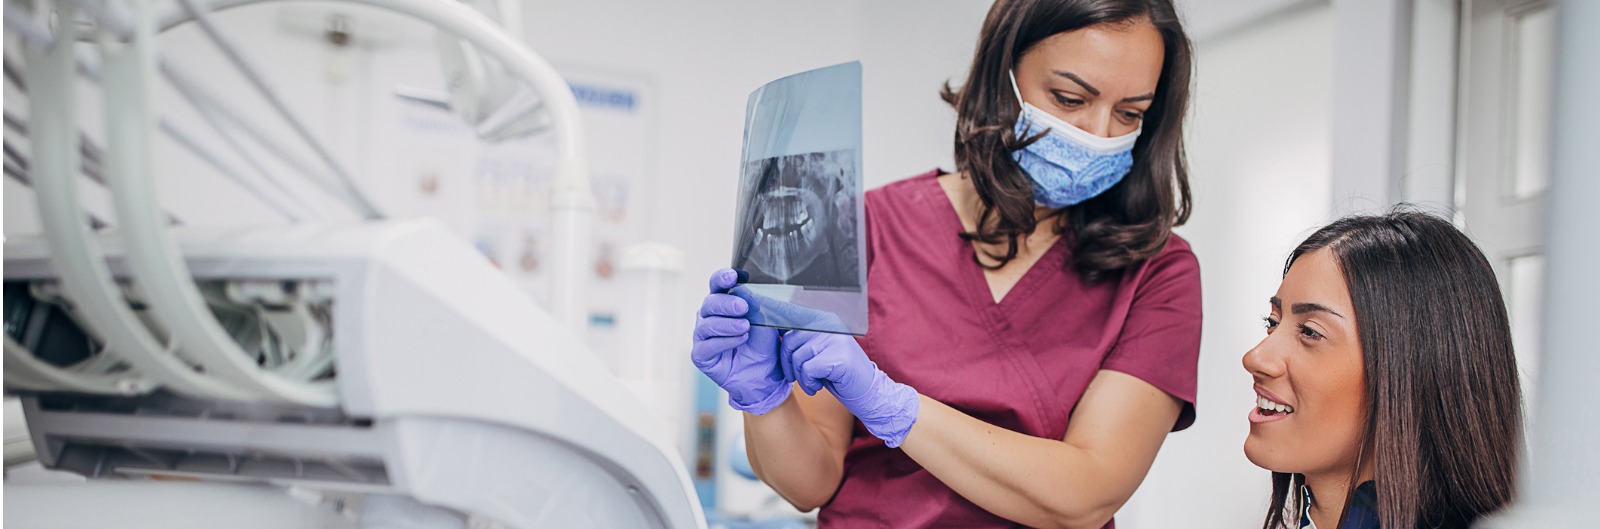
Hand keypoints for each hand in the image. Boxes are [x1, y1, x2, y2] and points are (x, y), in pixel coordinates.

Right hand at [691, 268, 790, 413]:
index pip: (717, 285)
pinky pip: (707, 345)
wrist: (766, 374)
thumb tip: (748, 292)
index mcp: (723, 302)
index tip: (732, 276)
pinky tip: (740, 340)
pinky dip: (725, 341)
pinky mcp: (701, 355)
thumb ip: (756, 304)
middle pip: (710, 303)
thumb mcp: (765, 320)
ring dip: (727, 324)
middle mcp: (710, 317)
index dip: (722, 278)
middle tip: (743, 307)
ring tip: (745, 328)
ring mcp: (703, 336)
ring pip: (707, 324)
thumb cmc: (763, 344)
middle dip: (727, 303)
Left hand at [783, 330, 919, 447]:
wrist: (868, 393)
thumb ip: (800, 340)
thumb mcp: (817, 353)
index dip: (777, 334)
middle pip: (789, 340)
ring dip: (800, 377)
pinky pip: (808, 369)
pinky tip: (818, 387)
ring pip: (798, 357)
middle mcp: (831, 325)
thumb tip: (770, 331)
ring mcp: (836, 340)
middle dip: (787, 363)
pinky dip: (809, 383)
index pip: (791, 319)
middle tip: (796, 377)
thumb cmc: (838, 375)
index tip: (775, 347)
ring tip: (812, 383)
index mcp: (824, 319)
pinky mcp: (839, 357)